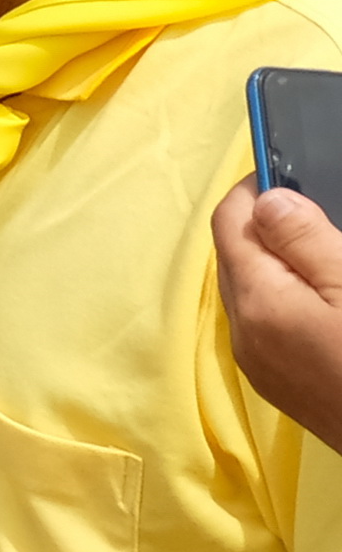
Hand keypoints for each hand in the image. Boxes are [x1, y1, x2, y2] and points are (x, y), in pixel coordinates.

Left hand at [211, 183, 341, 449]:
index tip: (286, 169)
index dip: (255, 189)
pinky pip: (265, 320)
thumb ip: (306, 242)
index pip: (230, 223)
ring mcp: (258, 362)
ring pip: (248, 289)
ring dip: (273, 258)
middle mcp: (243, 332)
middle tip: (309, 203)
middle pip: (235, 254)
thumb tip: (267, 201)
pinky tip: (320, 292)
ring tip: (318, 242)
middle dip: (262, 222)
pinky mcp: (279, 382)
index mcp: (258, 301)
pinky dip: (282, 293)